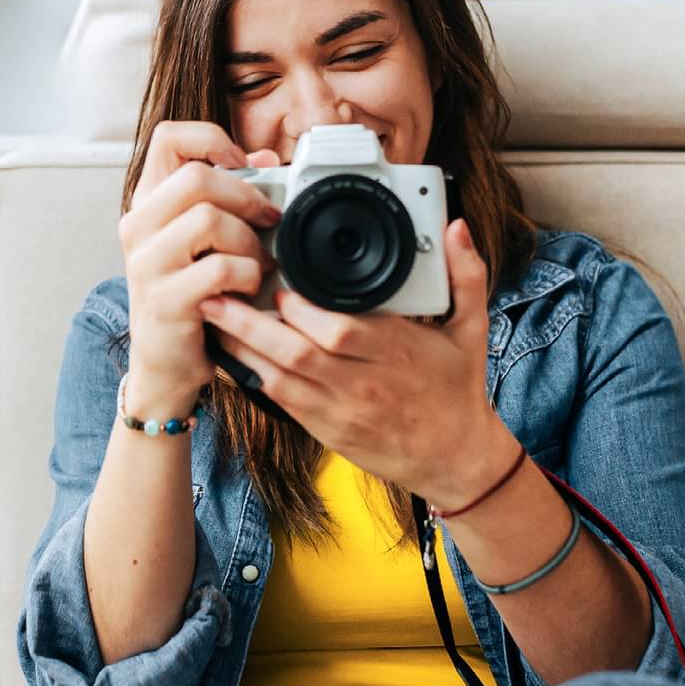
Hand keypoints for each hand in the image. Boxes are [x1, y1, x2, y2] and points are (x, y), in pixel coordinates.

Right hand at [119, 120, 282, 410]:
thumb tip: (265, 160)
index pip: (168, 138)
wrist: (166, 363)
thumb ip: (230, 196)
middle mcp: (137, 226)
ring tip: (258, 263)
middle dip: (246, 196)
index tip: (242, 166)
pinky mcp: (164, 299)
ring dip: (249, 242)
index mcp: (147, 202)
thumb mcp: (205, 239)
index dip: (212, 140)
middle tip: (269, 221)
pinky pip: (219, 268)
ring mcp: (146, 263)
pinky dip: (247, 276)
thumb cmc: (192, 295)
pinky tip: (248, 289)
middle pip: (195, 176)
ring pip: (208, 219)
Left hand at [199, 218, 510, 503]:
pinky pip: (280, 401)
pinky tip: (229, 353)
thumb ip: (466, 274)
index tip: (280, 284)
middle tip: (218, 294)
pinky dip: (251, 376)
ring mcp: (340, 410)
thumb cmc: (458, 390)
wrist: (453, 458)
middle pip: (298, 354)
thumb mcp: (472, 330)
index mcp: (397, 352)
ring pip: (280, 378)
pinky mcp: (325, 429)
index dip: (302, 310)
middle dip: (251, 324)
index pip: (341, 330)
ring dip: (241, 349)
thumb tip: (458, 227)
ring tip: (212, 318)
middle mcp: (364, 383)